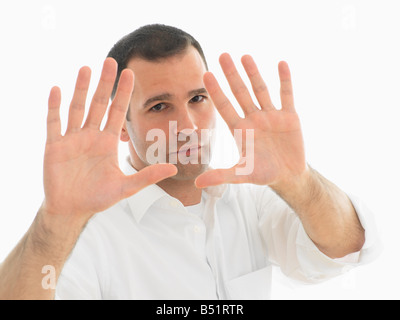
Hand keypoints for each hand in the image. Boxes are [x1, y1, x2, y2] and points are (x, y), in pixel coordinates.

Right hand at [43, 58, 176, 224]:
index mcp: (108, 142)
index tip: (130, 73)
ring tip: (86, 68)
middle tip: (111, 61)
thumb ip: (148, 176)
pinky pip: (54, 123)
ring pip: (76, 108)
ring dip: (80, 89)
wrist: (73, 209)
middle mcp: (91, 136)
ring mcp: (72, 139)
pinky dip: (54, 107)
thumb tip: (173, 168)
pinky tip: (57, 90)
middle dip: (104, 83)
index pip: (117, 112)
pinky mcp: (55, 147)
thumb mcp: (126, 187)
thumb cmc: (98, 197)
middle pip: (97, 104)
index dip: (123, 93)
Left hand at [195, 54, 306, 188]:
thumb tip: (197, 184)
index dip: (216, 91)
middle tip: (223, 55)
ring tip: (245, 56)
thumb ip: (220, 176)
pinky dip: (285, 80)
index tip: (206, 74)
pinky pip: (286, 94)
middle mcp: (253, 118)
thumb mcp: (241, 174)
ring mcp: (271, 115)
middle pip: (240, 92)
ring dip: (254, 73)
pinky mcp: (289, 116)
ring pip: (261, 89)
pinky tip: (281, 64)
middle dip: (232, 75)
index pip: (225, 106)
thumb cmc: (263, 174)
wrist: (288, 175)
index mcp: (240, 129)